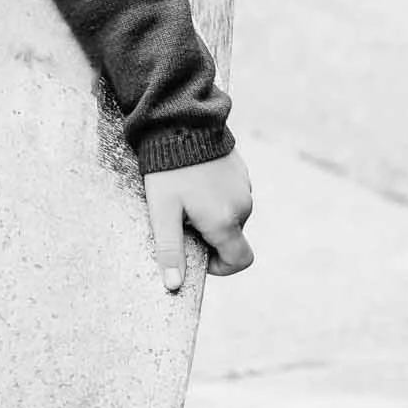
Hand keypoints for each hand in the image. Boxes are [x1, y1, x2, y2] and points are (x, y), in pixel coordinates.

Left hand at [144, 148, 253, 288]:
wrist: (181, 122)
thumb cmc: (168, 171)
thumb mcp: (162, 212)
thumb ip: (170, 249)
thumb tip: (174, 285)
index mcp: (225, 221)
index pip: (239, 261)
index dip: (220, 267)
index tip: (198, 253)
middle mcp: (242, 206)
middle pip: (232, 237)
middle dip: (209, 235)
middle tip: (181, 218)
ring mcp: (245, 187)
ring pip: (231, 215)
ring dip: (212, 214)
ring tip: (185, 195)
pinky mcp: (241, 171)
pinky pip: (232, 194)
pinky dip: (216, 196)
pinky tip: (194, 180)